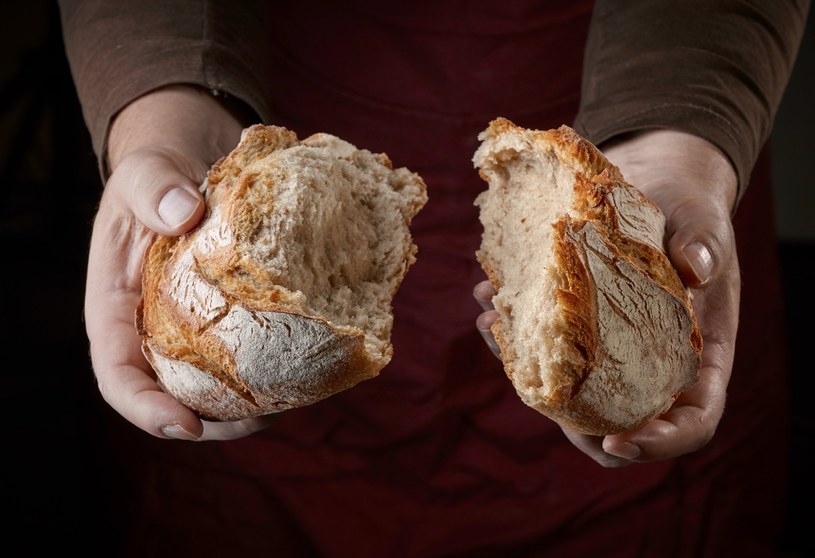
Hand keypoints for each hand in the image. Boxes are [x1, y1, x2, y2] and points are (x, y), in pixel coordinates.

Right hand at [84, 85, 276, 439]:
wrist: (190, 171)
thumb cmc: (156, 178)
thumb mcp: (144, 172)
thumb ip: (152, 186)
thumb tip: (183, 211)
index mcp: (117, 312)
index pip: (119, 376)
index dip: (146, 409)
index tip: (185, 425)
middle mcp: (154, 334)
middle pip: (175, 399)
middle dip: (215, 424)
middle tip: (262, 421)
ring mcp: (195, 334)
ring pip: (217, 390)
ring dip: (253, 409)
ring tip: (293, 404)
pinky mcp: (232, 324)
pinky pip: (250, 359)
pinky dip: (277, 373)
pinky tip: (310, 369)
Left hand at [474, 129, 739, 466]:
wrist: (653, 185)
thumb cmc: (687, 210)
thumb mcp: (701, 220)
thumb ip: (703, 243)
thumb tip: (695, 269)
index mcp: (699, 358)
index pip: (692, 422)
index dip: (661, 443)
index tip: (617, 441)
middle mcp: (652, 366)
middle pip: (619, 423)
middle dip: (571, 424)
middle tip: (536, 391)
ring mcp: (609, 351)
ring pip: (568, 390)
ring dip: (524, 371)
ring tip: (492, 322)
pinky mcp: (573, 327)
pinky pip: (541, 348)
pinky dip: (511, 330)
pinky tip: (486, 297)